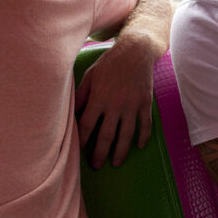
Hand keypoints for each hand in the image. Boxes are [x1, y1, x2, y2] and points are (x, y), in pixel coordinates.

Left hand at [75, 39, 155, 168]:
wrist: (136, 51)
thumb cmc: (110, 63)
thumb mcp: (90, 76)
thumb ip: (81, 95)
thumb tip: (72, 114)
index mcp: (98, 98)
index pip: (87, 126)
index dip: (83, 141)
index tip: (79, 152)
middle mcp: (115, 104)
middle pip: (106, 135)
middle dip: (100, 153)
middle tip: (96, 166)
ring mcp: (132, 105)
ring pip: (126, 135)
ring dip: (121, 151)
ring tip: (116, 163)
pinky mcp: (145, 103)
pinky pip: (145, 124)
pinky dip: (143, 136)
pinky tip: (139, 146)